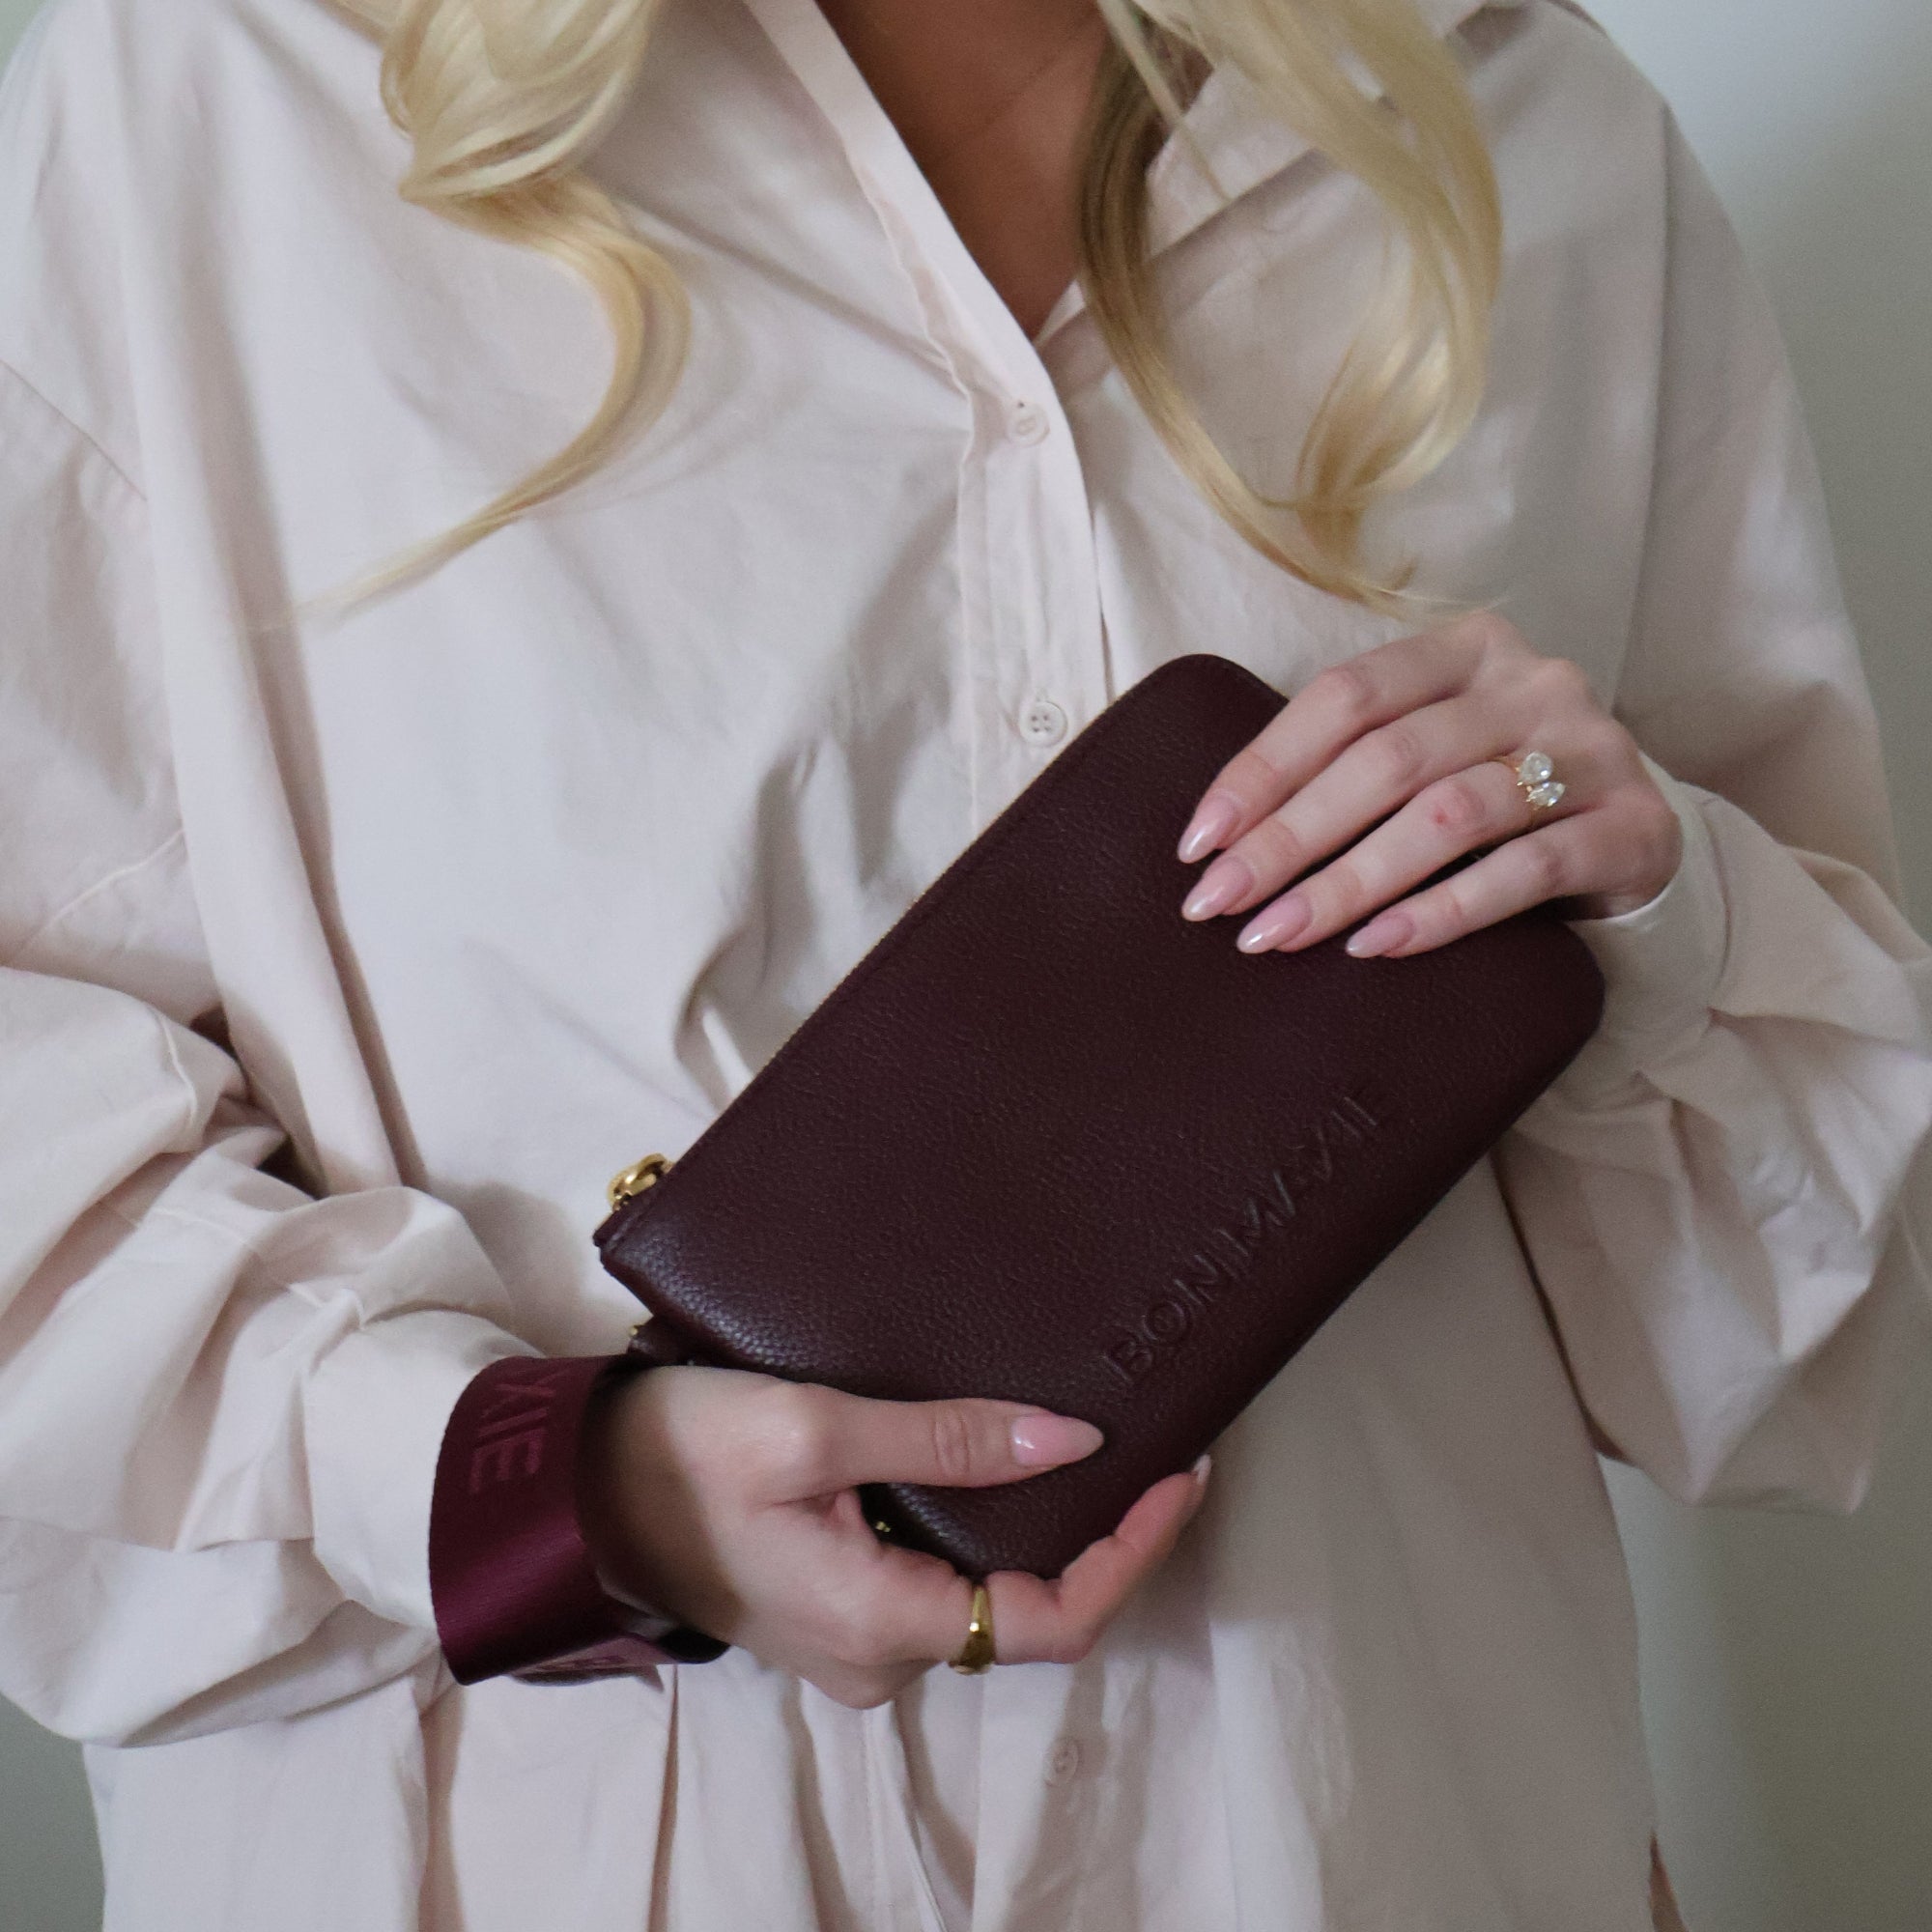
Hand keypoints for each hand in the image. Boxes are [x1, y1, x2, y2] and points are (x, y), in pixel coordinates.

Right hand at [580, 1364, 1210, 1708]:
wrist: (576, 1489)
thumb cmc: (683, 1452)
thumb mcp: (814, 1429)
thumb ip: (945, 1442)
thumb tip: (1071, 1445)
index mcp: (882, 1625)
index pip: (1052, 1619)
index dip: (1130, 1554)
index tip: (1180, 1474)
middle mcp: (881, 1657)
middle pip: (1028, 1613)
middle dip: (1103, 1540)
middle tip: (1159, 1447)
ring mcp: (857, 1642)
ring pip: (986, 1597)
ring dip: (1048, 1532)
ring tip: (1105, 1445)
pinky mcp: (839, 1609)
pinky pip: (942, 1583)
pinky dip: (992, 1531)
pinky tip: (1014, 1462)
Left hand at [1174, 614, 1682, 955]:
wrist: (1633, 842)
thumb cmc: (1498, 800)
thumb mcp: (1428, 757)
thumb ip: (1350, 766)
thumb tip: (1218, 842)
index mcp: (1467, 649)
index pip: (1344, 697)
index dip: (1263, 768)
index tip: (1199, 843)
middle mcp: (1534, 683)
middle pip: (1387, 758)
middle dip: (1289, 838)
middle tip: (1220, 903)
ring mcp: (1590, 750)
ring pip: (1448, 814)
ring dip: (1351, 881)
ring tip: (1280, 934)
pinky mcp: (1631, 826)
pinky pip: (1523, 870)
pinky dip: (1441, 912)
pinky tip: (1376, 947)